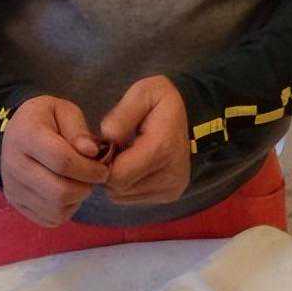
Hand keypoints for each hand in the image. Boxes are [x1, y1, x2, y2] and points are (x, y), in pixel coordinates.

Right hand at [0, 96, 108, 226]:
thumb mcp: (64, 111)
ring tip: (80, 181)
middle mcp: (13, 163)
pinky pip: (50, 218)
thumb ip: (79, 130)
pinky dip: (67, 208)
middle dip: (85, 186)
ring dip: (77, 199)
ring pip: (56, 209)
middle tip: (94, 176)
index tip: (103, 167)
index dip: (89, 168)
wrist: (18, 132)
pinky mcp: (16, 203)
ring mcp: (12, 187)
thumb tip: (93, 153)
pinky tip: (68, 190)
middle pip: (59, 192)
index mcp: (25, 134)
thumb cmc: (46, 119)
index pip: (62, 161)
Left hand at [100, 76, 190, 205]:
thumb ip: (121, 115)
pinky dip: (127, 184)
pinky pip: (133, 198)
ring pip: (123, 196)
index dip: (103, 161)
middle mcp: (171, 175)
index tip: (105, 144)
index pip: (118, 175)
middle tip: (113, 148)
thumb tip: (108, 140)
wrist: (188, 115)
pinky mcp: (170, 195)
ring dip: (117, 177)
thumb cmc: (159, 101)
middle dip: (108, 169)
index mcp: (163, 148)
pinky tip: (133, 164)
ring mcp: (172, 188)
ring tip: (124, 154)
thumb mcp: (141, 92)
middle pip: (119, 188)